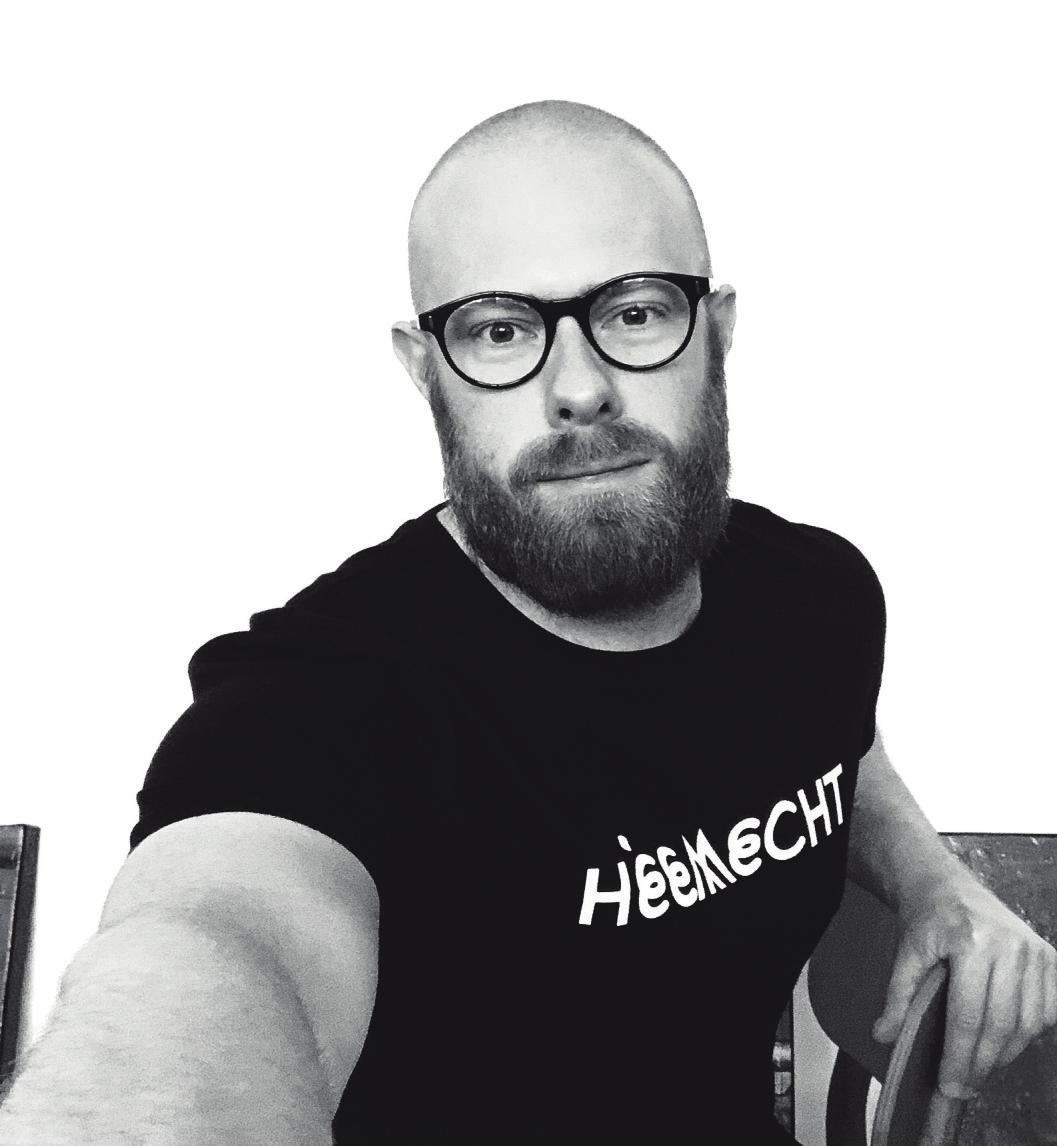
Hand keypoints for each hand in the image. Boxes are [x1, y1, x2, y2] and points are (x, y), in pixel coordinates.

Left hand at [871, 873, 1056, 1098]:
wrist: (947, 884)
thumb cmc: (927, 918)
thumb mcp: (906, 951)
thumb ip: (897, 995)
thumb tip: (883, 1034)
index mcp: (971, 942)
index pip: (968, 1015)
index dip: (959, 1056)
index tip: (950, 1083)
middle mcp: (1009, 946)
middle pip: (1001, 1024)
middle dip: (981, 1063)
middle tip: (963, 1086)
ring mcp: (1034, 950)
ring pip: (1029, 1022)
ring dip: (1006, 1053)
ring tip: (981, 1067)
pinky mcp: (1050, 957)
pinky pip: (1049, 1009)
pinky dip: (1031, 1032)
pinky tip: (1006, 1041)